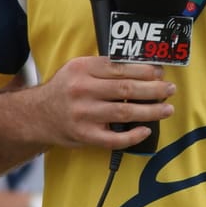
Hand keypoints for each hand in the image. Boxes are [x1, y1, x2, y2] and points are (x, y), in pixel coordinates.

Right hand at [37, 56, 173, 149]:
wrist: (36, 115)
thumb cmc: (64, 90)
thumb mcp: (77, 69)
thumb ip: (103, 68)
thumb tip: (141, 69)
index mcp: (82, 69)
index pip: (120, 67)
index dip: (144, 70)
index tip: (160, 73)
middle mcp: (81, 90)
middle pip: (126, 89)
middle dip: (153, 89)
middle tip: (170, 90)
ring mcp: (83, 114)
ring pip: (124, 112)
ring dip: (151, 111)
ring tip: (167, 109)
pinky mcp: (84, 135)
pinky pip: (114, 139)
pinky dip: (133, 135)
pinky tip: (146, 130)